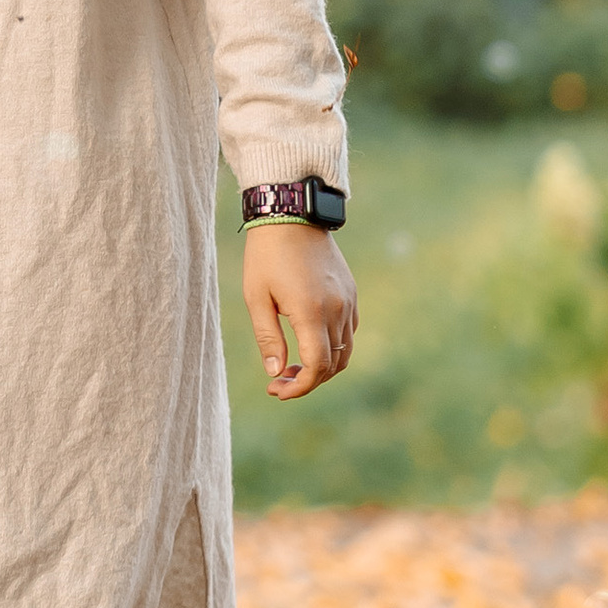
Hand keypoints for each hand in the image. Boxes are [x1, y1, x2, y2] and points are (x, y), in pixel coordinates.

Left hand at [243, 217, 356, 399]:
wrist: (291, 216)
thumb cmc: (266, 256)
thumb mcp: (256, 297)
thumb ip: (268, 337)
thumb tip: (276, 373)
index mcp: (311, 312)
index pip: (317, 366)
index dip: (300, 387)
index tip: (278, 391)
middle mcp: (337, 309)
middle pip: (333, 364)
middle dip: (308, 381)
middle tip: (279, 383)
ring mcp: (348, 301)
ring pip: (344, 350)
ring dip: (322, 366)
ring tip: (292, 366)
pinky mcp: (350, 293)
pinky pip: (349, 331)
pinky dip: (333, 347)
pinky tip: (308, 342)